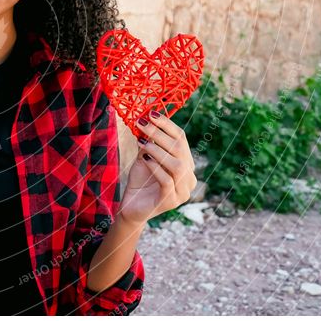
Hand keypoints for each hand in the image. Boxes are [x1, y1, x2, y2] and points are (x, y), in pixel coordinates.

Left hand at [118, 109, 197, 225]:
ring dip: (158, 151)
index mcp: (186, 163)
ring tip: (141, 143)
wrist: (132, 207)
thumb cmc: (140, 180)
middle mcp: (189, 177)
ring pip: (177, 166)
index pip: (181, 139)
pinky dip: (155, 168)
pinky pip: (167, 181)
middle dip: (159, 134)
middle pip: (180, 150)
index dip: (167, 125)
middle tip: (142, 124)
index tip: (151, 114)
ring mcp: (183, 191)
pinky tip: (144, 160)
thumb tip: (145, 119)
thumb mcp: (144, 157)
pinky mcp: (172, 202)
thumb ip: (148, 142)